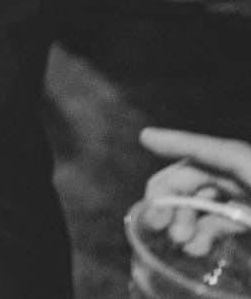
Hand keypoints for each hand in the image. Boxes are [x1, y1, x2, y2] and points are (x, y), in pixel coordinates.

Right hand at [140, 127, 250, 259]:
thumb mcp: (247, 185)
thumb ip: (210, 173)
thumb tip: (151, 141)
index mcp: (244, 163)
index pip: (207, 149)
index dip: (177, 143)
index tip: (145, 139)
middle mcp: (240, 177)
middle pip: (196, 176)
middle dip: (173, 198)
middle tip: (159, 224)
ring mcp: (244, 200)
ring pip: (203, 201)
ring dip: (184, 220)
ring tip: (180, 242)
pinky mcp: (247, 220)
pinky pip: (219, 221)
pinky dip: (203, 233)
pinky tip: (196, 248)